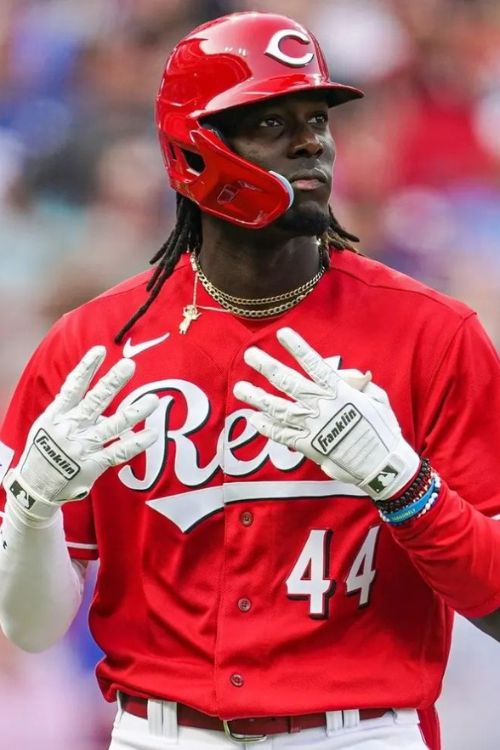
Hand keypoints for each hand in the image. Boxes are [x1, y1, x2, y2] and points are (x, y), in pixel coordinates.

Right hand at [4, 347, 158, 521]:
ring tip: (153, 400)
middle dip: (113, 381)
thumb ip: (68, 406)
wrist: (34, 488)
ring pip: (113, 426)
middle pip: (95, 400)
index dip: (87, 367)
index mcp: (57, 415)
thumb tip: (93, 386)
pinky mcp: (92, 466)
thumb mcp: (46, 424)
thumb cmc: (44, 450)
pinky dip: (136, 443)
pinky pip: (118, 452)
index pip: (73, 386)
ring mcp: (82, 447)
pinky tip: (152, 434)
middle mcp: (71, 428)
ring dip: (134, 412)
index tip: (101, 350)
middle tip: (130, 365)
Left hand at [233, 328, 418, 500]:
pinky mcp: (309, 446)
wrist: (383, 466)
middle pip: (289, 382)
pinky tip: (254, 419)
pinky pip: (283, 434)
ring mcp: (313, 426)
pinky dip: (267, 427)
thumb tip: (348, 374)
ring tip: (240, 388)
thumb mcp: (377, 399)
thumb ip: (356, 384)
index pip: (315, 364)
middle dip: (267, 367)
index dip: (298, 348)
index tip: (281, 333)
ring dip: (257, 397)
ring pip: (279, 408)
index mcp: (340, 391)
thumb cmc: (383, 429)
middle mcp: (322, 406)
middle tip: (249, 355)